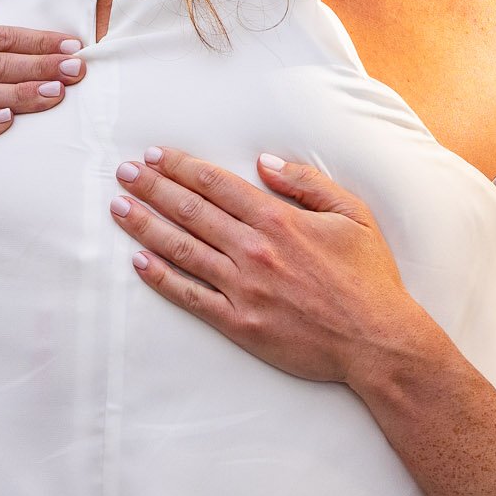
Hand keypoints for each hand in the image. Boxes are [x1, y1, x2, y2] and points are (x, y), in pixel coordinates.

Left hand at [107, 146, 434, 387]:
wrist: (376, 341)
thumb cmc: (369, 278)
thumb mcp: (353, 215)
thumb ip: (308, 184)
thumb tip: (265, 163)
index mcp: (279, 220)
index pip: (217, 185)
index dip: (182, 167)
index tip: (156, 155)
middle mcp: (254, 250)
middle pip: (190, 211)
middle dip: (152, 187)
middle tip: (124, 172)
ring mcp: (243, 288)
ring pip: (182, 249)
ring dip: (146, 226)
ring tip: (119, 208)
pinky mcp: (239, 323)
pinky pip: (190, 296)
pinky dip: (161, 278)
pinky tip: (139, 261)